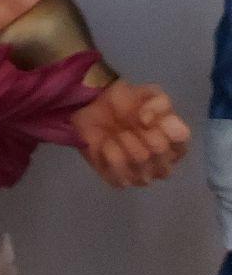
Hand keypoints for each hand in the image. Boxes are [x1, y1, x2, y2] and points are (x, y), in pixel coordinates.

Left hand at [72, 80, 189, 186]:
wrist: (93, 110)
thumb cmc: (126, 104)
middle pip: (159, 148)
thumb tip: (147, 121)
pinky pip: (118, 167)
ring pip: (140, 157)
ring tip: (117, 132)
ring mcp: (143, 176)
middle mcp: (164, 165)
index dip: (162, 124)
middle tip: (128, 123)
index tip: (145, 116)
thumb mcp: (150, 94)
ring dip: (123, 137)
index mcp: (176, 145)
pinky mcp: (120, 181)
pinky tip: (106, 144)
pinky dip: (109, 150)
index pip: (180, 138)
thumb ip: (159, 103)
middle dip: (140, 130)